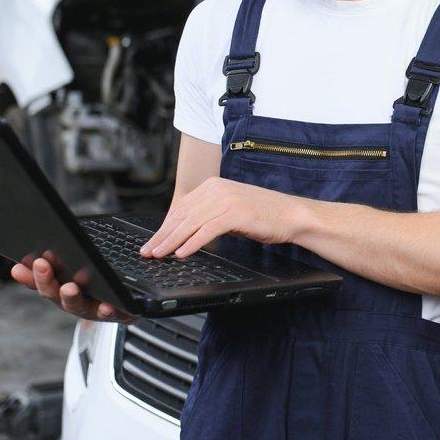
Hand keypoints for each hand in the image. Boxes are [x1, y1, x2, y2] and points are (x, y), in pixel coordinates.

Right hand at [10, 251, 137, 323]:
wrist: (141, 299)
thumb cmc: (108, 277)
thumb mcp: (86, 260)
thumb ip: (65, 255)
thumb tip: (38, 247)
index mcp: (66, 289)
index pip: (41, 283)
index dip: (29, 277)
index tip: (19, 266)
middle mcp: (78, 303)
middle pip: (56, 295)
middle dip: (47, 280)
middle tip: (42, 265)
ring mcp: (97, 311)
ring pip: (80, 307)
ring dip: (72, 298)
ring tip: (69, 287)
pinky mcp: (121, 315)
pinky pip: (114, 314)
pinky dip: (108, 310)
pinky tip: (107, 305)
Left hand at [139, 177, 304, 258]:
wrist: (291, 214)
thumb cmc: (264, 215)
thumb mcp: (230, 210)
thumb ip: (209, 215)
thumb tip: (184, 232)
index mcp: (213, 185)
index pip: (181, 208)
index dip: (164, 227)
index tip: (152, 241)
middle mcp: (217, 188)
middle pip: (182, 215)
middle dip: (163, 236)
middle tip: (149, 251)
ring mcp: (226, 199)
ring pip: (191, 223)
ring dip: (172, 241)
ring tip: (160, 254)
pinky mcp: (236, 212)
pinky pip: (208, 230)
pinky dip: (192, 242)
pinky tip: (182, 252)